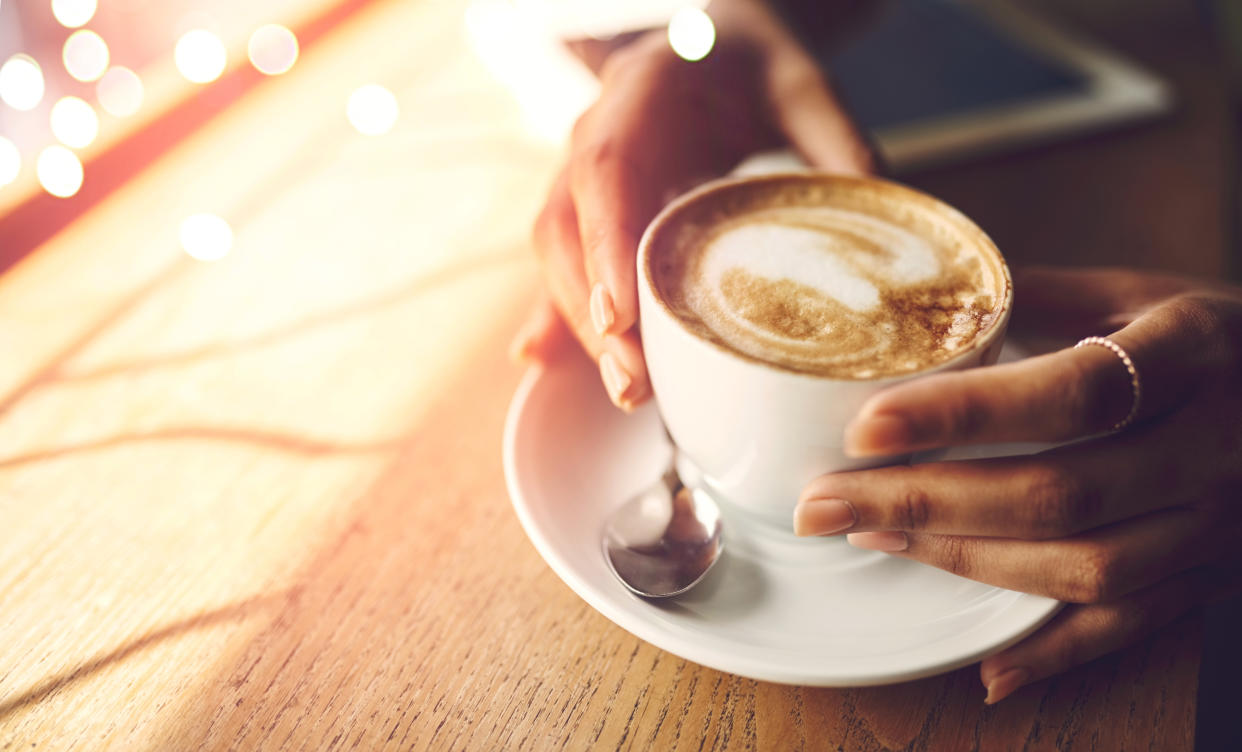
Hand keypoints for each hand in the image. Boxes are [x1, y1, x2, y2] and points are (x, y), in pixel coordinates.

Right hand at [514, 1, 874, 408]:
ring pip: (558, 253)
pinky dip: (559, 314)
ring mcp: (581, 173)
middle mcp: (595, 133)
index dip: (605, 243)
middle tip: (632, 382)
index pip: (606, 170)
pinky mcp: (589, 209)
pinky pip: (564, 263)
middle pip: (569, 228)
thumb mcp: (804, 88)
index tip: (620, 314)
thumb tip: (880, 229)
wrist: (714, 47)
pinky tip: (549, 363)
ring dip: (582, 326)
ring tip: (626, 389)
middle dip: (593, 312)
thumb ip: (836, 145)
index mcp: (641, 93)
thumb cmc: (753, 65)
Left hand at [793, 267, 1241, 702]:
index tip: (867, 426)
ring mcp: (1218, 521)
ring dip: (966, 562)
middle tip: (825, 502)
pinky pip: (1133, 628)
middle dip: (924, 501)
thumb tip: (924, 298)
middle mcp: (1210, 444)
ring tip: (875, 536)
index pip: (1070, 391)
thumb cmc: (1223, 339)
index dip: (963, 414)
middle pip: (1059, 493)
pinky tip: (988, 667)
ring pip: (1087, 567)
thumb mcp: (1147, 291)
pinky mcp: (1214, 576)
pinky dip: (1057, 654)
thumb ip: (1042, 294)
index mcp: (1191, 351)